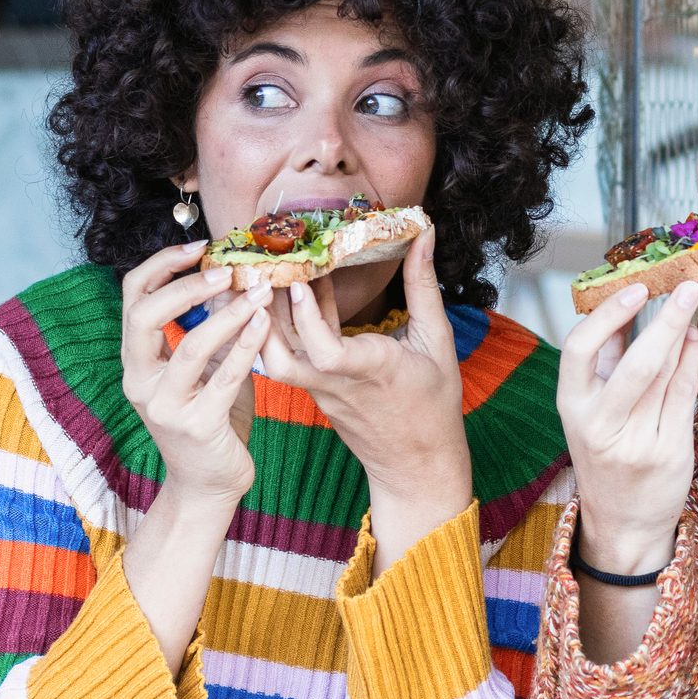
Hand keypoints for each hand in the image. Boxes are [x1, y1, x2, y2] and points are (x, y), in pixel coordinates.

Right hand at [120, 241, 271, 504]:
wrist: (210, 484)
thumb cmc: (210, 418)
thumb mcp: (204, 368)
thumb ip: (209, 329)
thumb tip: (230, 278)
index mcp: (136, 361)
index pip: (132, 298)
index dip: (161, 265)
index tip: (200, 246)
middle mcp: (140, 382)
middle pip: (144, 316)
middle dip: (186, 286)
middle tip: (227, 271)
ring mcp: (165, 407)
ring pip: (190, 347)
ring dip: (228, 314)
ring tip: (258, 291)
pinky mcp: (196, 427)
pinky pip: (223, 378)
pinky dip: (246, 346)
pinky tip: (265, 323)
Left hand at [263, 229, 471, 563]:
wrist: (416, 463)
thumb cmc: (432, 403)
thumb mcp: (437, 340)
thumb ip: (424, 287)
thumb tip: (423, 235)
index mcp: (371, 371)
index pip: (327, 352)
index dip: (308, 318)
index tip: (299, 283)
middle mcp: (336, 383)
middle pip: (279, 359)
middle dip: (262, 314)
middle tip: (260, 265)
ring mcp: (319, 390)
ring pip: (274, 359)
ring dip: (264, 318)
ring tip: (268, 272)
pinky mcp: (313, 391)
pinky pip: (288, 358)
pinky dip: (283, 325)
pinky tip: (293, 291)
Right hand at [557, 280, 697, 574]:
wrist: (623, 521)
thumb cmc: (605, 454)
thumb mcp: (589, 410)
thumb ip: (605, 360)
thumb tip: (623, 304)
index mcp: (573, 409)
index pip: (579, 350)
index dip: (609, 315)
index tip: (636, 289)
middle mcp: (603, 427)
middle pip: (639, 363)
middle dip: (668, 318)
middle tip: (689, 285)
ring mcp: (640, 442)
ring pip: (668, 375)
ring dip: (683, 333)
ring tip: (691, 304)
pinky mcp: (671, 452)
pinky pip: (686, 394)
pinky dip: (692, 361)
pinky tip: (694, 339)